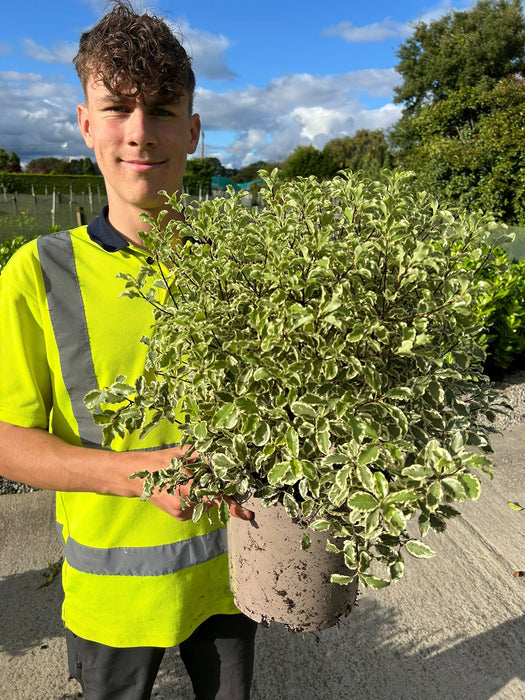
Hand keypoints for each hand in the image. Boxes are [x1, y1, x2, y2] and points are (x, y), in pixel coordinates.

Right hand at [134, 445, 252, 521]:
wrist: (134, 478)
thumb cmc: (159, 461)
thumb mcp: (181, 454)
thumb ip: (203, 457)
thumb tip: (224, 456)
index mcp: (186, 486)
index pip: (215, 496)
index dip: (233, 505)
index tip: (248, 514)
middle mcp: (185, 503)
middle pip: (212, 499)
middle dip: (217, 490)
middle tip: (204, 478)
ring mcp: (182, 512)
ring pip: (205, 503)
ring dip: (205, 493)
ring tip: (187, 481)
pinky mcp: (180, 516)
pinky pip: (197, 507)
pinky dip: (197, 498)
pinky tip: (183, 489)